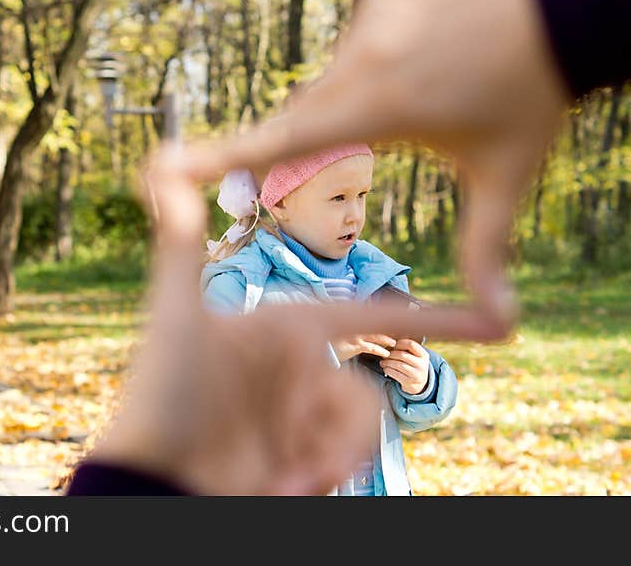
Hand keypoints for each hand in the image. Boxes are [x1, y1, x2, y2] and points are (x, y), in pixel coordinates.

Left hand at [89, 147, 485, 494]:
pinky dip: (318, 479)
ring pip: (358, 433)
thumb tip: (162, 163)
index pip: (370, 317)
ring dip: (329, 464)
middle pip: (364, 396)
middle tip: (302, 473)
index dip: (436, 319)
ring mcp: (299, 417)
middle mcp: (298, 370)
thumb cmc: (160, 396)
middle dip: (342, 439)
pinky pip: (342, 463)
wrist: (152, 481)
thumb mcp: (176, 318)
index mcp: (285, 330)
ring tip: (283, 484)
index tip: (498, 323)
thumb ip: (179, 243)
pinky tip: (276, 490)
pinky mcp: (299, 458)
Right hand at [176, 0, 570, 338]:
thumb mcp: (506, 176)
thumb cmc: (533, 97)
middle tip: (394, 126)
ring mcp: (375, 5)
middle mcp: (366, 52)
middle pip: (318, 110)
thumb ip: (487, 248)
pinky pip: (370, 25)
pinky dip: (393, 43)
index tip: (164, 167)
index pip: (284, 141)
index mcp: (383, 106)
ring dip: (377, 88)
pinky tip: (441, 38)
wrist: (575, 1)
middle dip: (333, 136)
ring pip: (348, 67)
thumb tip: (503, 319)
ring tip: (441, 78)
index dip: (218, 158)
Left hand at [380, 339, 429, 394]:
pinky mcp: (410, 382)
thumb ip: (406, 349)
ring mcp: (416, 374)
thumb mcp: (414, 357)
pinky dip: (388, 370)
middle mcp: (422, 364)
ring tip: (382, 362)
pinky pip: (395, 374)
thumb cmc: (412, 365)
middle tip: (384, 355)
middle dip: (390, 354)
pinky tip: (385, 368)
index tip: (392, 345)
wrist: (419, 384)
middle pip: (402, 355)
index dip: (399, 343)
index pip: (411, 344)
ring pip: (398, 365)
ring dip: (387, 362)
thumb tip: (388, 342)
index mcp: (423, 355)